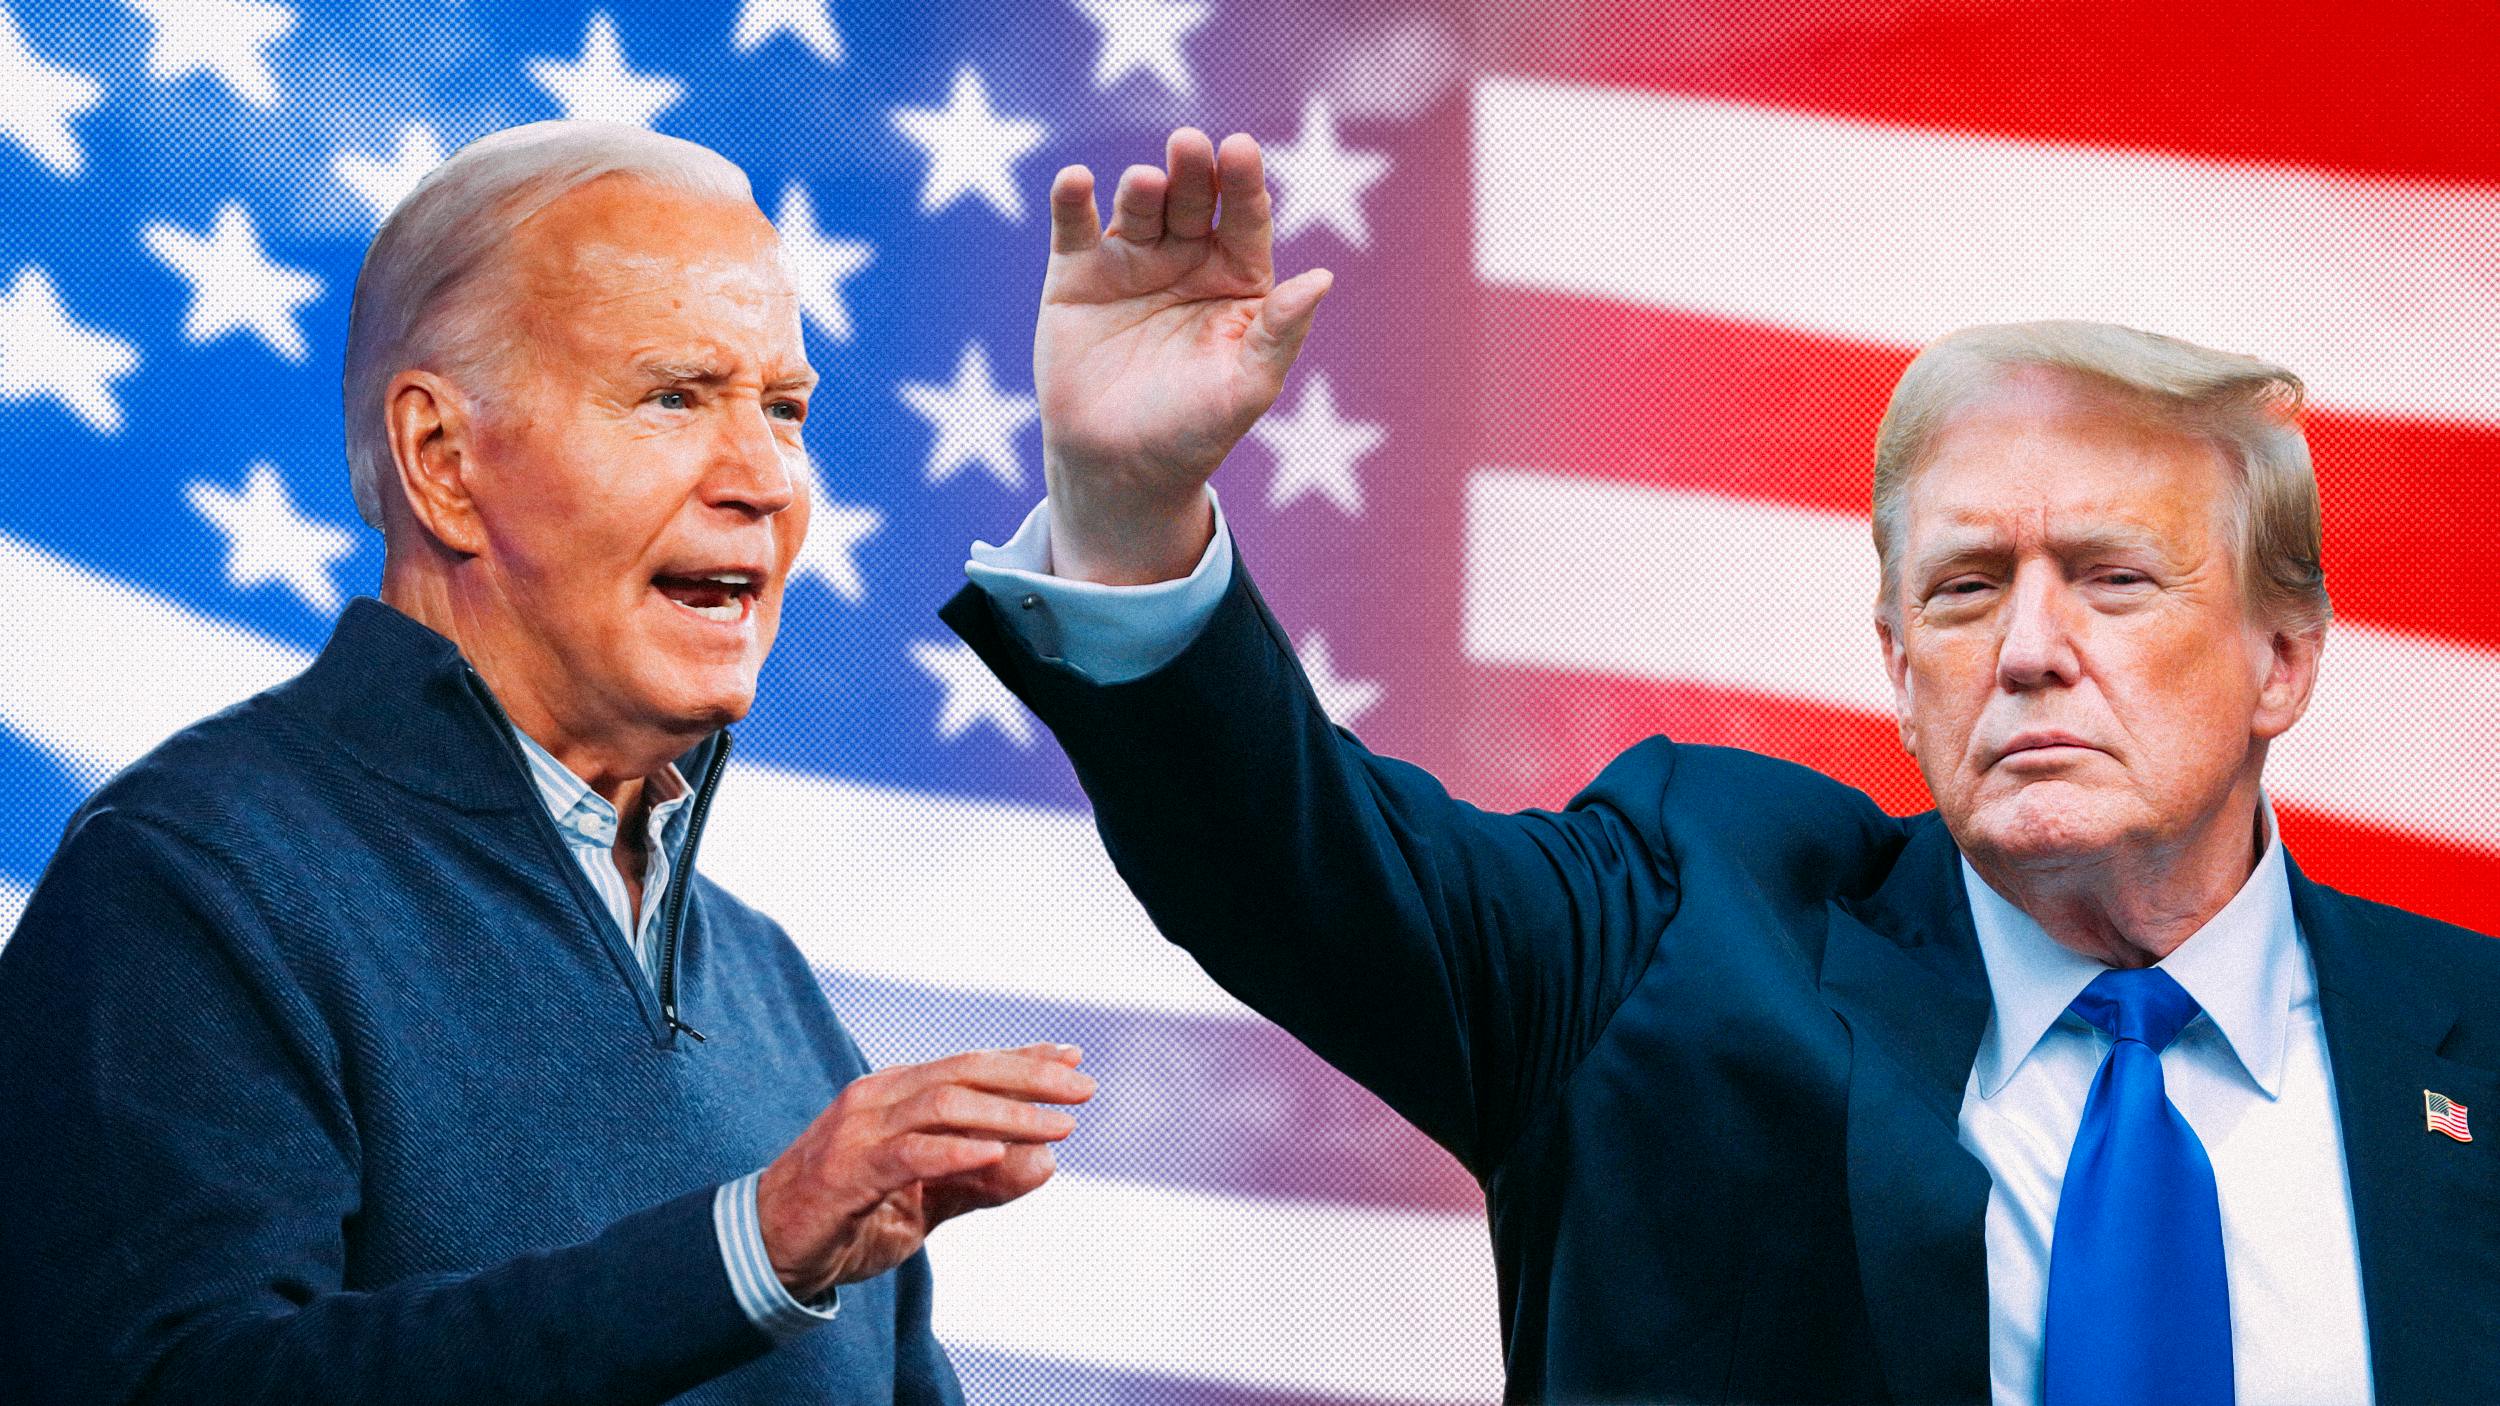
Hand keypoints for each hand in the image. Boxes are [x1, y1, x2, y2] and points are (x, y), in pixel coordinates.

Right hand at [754, 1044, 1093, 1299]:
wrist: (768, 1251)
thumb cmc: (848, 1218)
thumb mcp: (927, 1201)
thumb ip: (982, 1183)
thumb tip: (1046, 1164)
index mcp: (896, 1093)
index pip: (969, 1065)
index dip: (1023, 1058)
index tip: (1073, 1056)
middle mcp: (878, 1098)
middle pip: (964, 1071)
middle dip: (1029, 1076)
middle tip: (1082, 1089)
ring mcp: (859, 1131)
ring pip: (944, 1105)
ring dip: (1008, 1114)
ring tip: (1057, 1128)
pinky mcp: (847, 1171)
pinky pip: (909, 1154)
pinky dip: (956, 1151)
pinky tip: (996, 1154)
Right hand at [1036, 128, 1334, 583]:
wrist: (1119, 470)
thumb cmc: (1194, 433)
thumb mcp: (1246, 388)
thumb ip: (1281, 333)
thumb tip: (1323, 278)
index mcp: (1237, 279)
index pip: (1245, 219)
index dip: (1244, 184)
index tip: (1241, 150)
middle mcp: (1186, 260)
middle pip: (1193, 201)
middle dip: (1193, 172)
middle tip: (1190, 145)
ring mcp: (1131, 262)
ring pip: (1140, 207)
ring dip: (1142, 187)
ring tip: (1147, 182)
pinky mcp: (1077, 275)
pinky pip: (1075, 227)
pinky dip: (1072, 202)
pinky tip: (1076, 182)